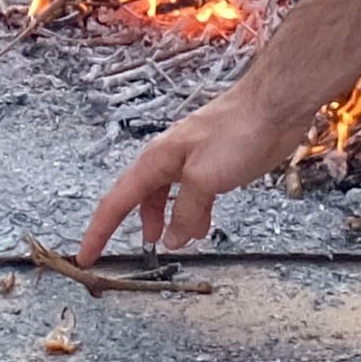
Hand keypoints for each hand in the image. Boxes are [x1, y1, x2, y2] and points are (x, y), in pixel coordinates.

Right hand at [81, 88, 298, 258]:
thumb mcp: (205, 179)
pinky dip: (191, 212)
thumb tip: (172, 239)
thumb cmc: (237, 132)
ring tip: (170, 243)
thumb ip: (186, 211)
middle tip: (129, 252)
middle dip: (132, 224)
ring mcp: (193, 160)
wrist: (275, 106)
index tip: (85, 255)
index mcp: (156, 160)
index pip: (117, 200)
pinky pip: (192, 193)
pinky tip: (202, 224)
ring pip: (167, 196)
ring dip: (166, 220)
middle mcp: (169, 159)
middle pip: (139, 197)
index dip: (99, 230)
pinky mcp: (216, 163)